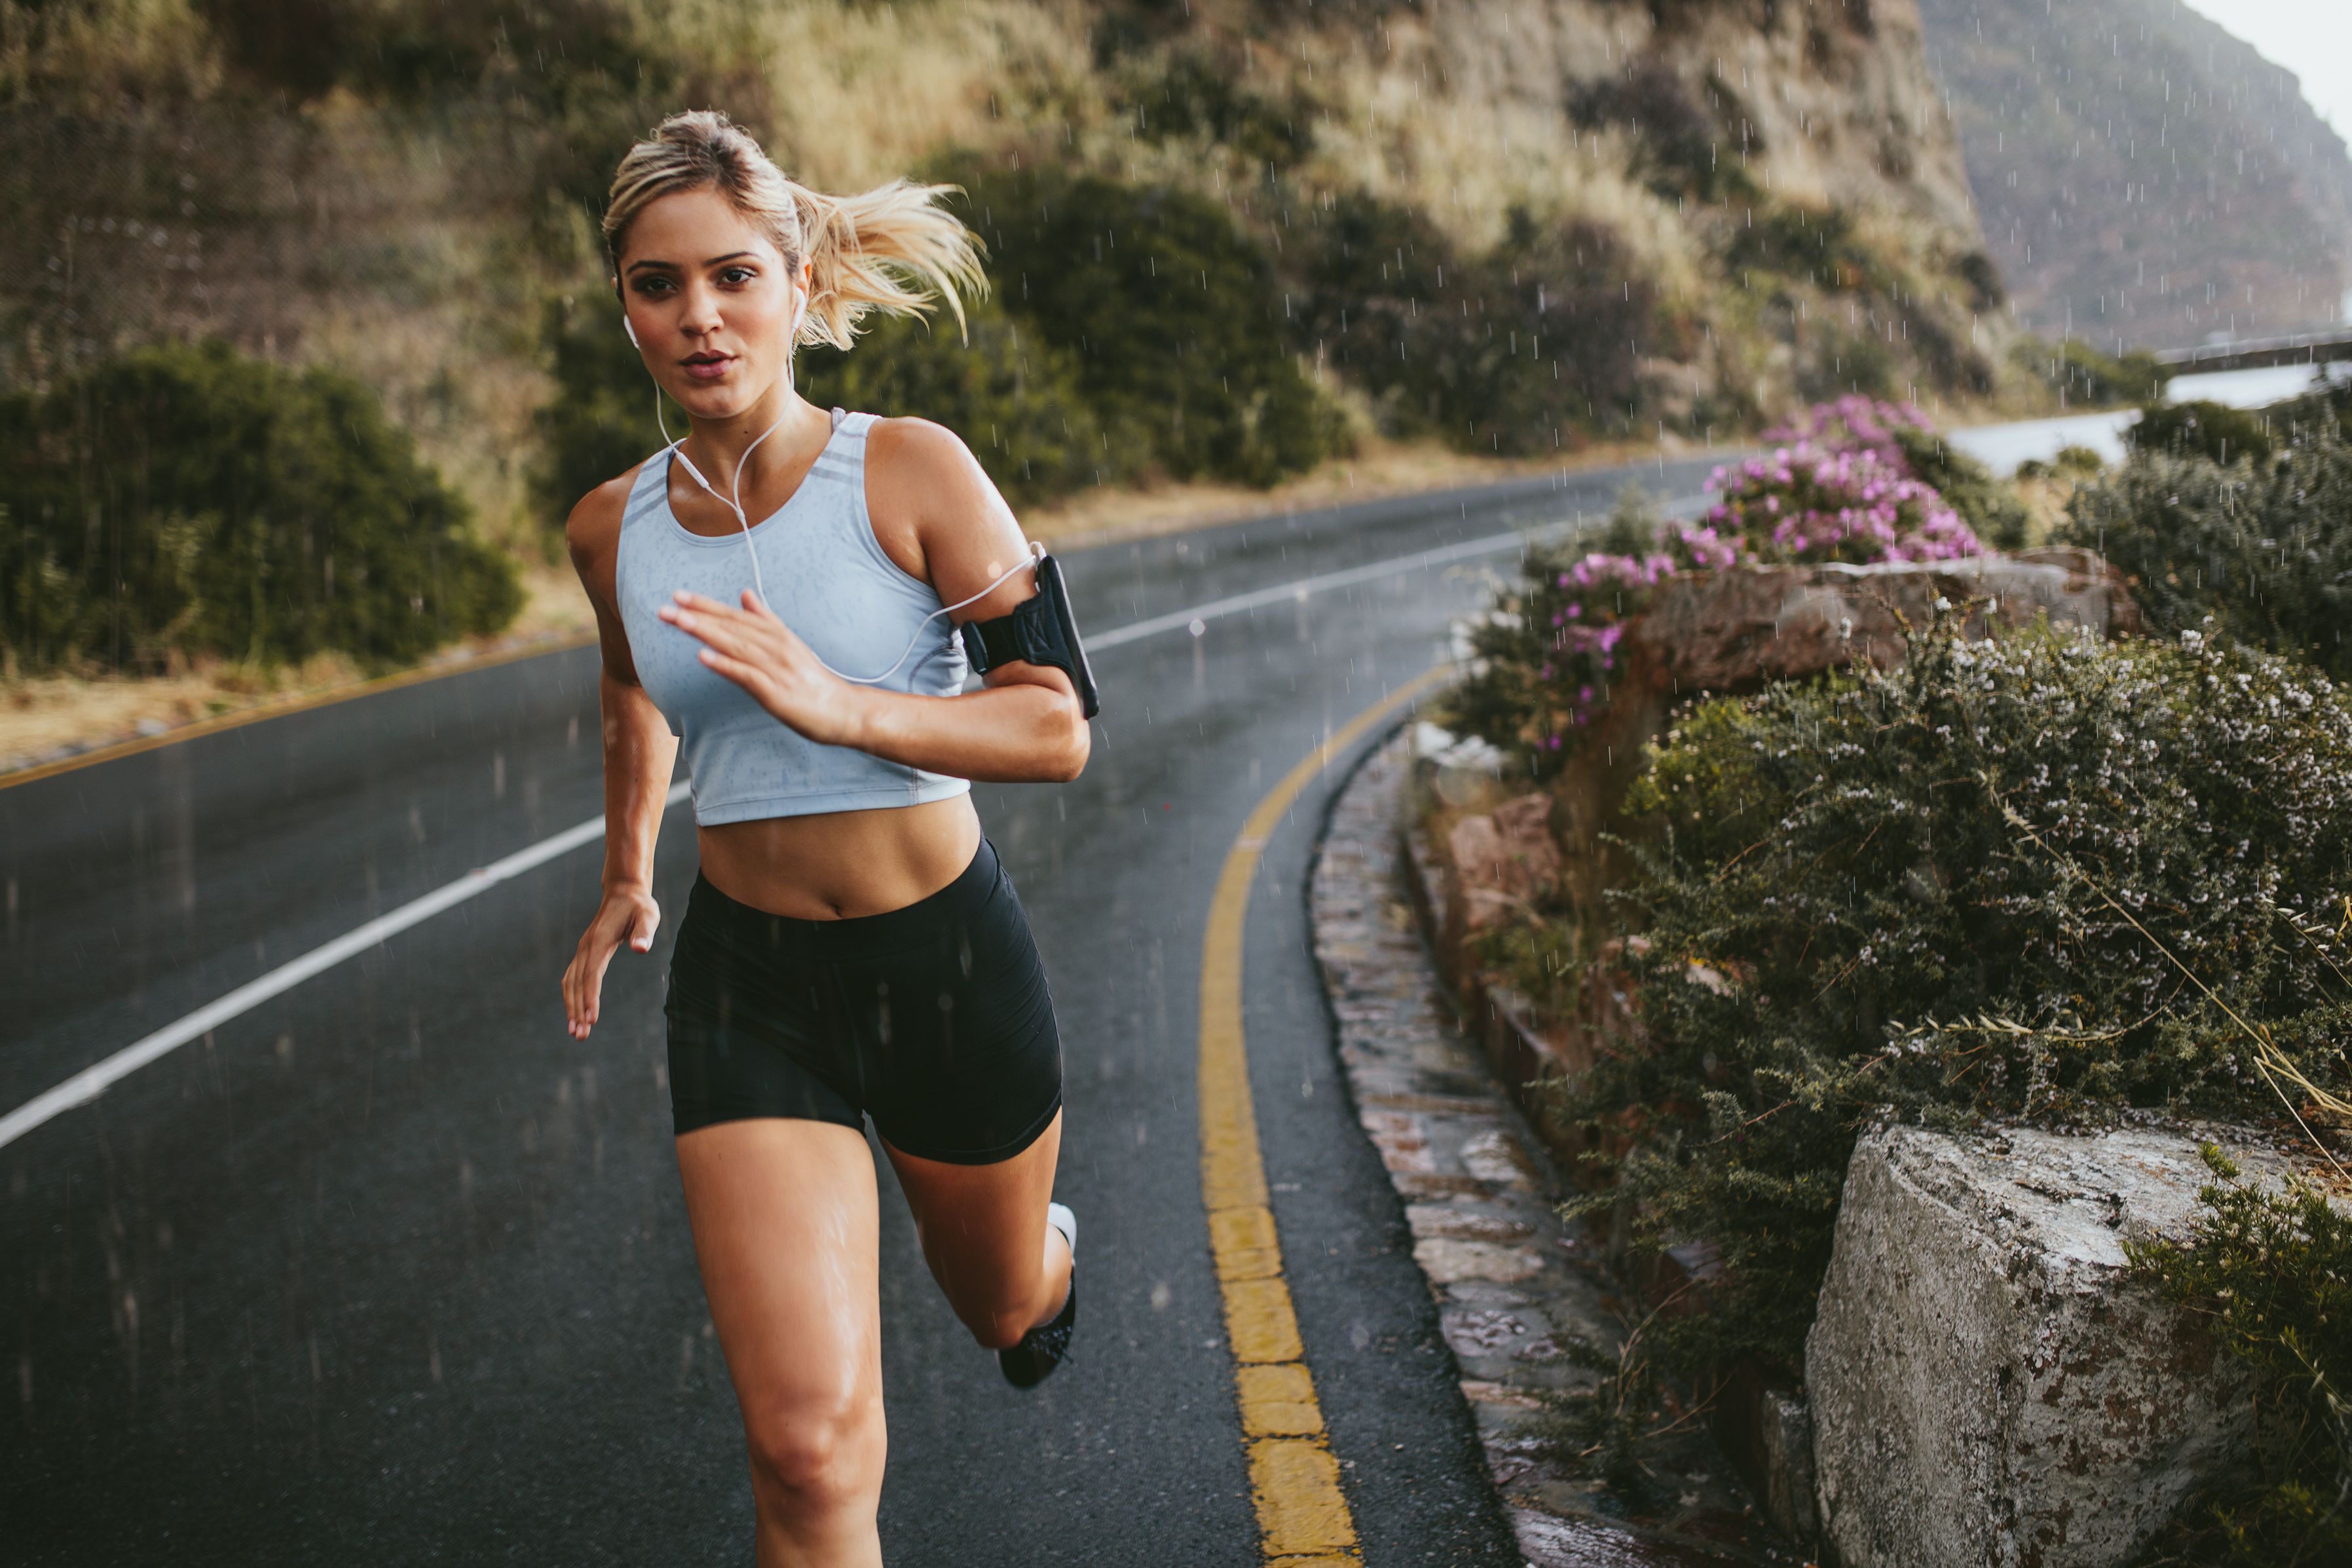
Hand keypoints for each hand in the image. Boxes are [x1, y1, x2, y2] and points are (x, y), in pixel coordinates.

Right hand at [563, 885, 661, 1038]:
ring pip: (571, 983)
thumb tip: (640, 949)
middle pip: (577, 984)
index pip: (592, 974)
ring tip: (576, 1032)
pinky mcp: (585, 953)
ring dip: (571, 1007)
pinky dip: (571, 997)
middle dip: (577, 1011)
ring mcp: (583, 950)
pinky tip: (575, 1013)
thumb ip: (644, 932)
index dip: (590, 997)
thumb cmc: (639, 906)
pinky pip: (572, 978)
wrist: (623, 893)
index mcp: (599, 941)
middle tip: (580, 1036)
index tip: (592, 1019)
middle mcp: (586, 947)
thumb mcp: (648, 916)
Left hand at [657, 589, 866, 746]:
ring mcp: (776, 669)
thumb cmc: (813, 680)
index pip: (735, 616)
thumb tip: (745, 595)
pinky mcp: (776, 693)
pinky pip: (747, 676)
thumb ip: (766, 619)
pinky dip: (726, 665)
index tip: (679, 596)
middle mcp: (775, 647)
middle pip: (731, 628)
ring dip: (706, 633)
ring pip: (736, 646)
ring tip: (680, 622)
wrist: (844, 710)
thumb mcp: (790, 643)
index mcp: (776, 635)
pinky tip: (704, 658)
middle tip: (666, 608)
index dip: (706, 606)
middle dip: (697, 617)